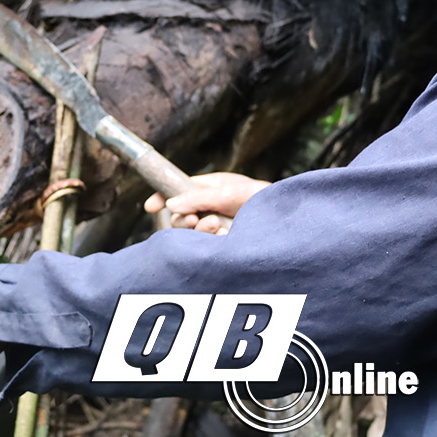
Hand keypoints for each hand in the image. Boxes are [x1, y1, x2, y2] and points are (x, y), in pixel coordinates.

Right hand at [143, 172, 271, 234]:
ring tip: (217, 226)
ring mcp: (213, 228)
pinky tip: (225, 237)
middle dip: (184, 219)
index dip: (161, 197)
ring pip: (189, 233)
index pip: (177, 191)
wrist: (285, 223)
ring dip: (199, 229)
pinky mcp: (219, 246)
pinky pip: (202, 246)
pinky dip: (210, 242)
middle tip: (197, 220)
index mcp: (207, 189)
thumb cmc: (261, 199)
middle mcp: (207, 209)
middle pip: (179, 217)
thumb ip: (198, 197)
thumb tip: (171, 205)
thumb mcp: (228, 191)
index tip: (150, 206)